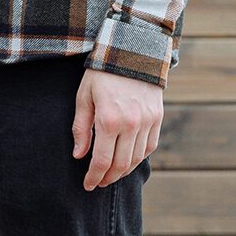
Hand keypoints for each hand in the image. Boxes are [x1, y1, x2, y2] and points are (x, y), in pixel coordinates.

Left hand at [72, 69, 162, 190]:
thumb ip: (81, 127)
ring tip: (111, 174)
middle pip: (121, 165)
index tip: (87, 185)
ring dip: (123, 172)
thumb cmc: (101, 73)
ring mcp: (147, 122)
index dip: (94, 176)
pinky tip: (128, 160)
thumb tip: (79, 155)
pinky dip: (138, 158)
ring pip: (136, 159)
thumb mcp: (84, 96)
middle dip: (108, 178)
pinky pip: (149, 147)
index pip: (102, 160)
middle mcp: (131, 124)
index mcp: (109, 119)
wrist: (131, 51)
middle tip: (98, 182)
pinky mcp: (157, 118)